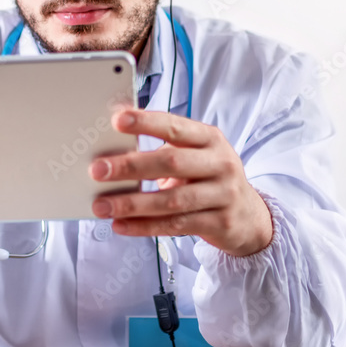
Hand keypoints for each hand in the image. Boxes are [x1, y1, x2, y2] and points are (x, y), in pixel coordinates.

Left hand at [88, 106, 273, 256]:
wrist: (249, 215)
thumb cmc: (209, 176)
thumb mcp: (196, 153)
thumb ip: (163, 145)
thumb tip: (116, 134)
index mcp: (210, 138)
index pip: (175, 126)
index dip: (146, 122)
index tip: (117, 120)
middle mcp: (220, 163)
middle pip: (171, 163)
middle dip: (130, 166)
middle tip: (97, 169)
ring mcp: (222, 195)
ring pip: (171, 200)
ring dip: (132, 203)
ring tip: (101, 205)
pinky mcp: (219, 223)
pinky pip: (175, 226)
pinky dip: (144, 226)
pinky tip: (120, 225)